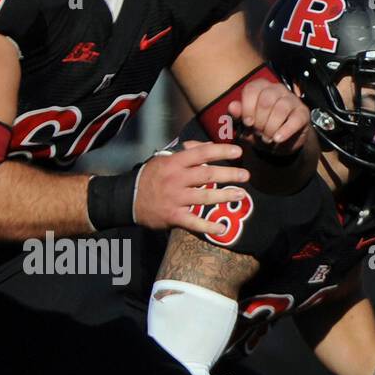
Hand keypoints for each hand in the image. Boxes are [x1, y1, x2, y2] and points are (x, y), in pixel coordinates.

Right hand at [134, 140, 248, 231]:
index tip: (238, 151)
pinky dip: (207, 227)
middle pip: (207, 175)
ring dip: (224, 196)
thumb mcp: (163, 159)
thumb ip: (185, 152)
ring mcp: (175, 198)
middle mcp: (176, 179)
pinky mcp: (173, 216)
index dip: (221, 151)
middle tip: (246, 175)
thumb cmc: (150, 177)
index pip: (202, 153)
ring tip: (241, 194)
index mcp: (174, 163)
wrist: (128, 198)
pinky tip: (221, 229)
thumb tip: (205, 145)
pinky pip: (193, 222)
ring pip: (204, 197)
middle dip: (229, 174)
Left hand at [229, 79, 309, 155]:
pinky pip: (295, 119)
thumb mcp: (245, 125)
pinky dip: (285, 131)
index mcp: (260, 87)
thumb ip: (237, 115)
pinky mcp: (303, 112)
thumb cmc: (260, 128)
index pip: (252, 90)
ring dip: (271, 127)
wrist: (279, 142)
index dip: (247, 108)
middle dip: (260, 120)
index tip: (247, 123)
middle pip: (266, 100)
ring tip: (267, 138)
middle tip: (258, 132)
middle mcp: (276, 89)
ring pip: (281, 109)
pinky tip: (277, 139)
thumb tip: (232, 106)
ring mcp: (291, 99)